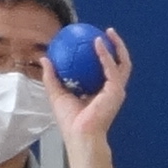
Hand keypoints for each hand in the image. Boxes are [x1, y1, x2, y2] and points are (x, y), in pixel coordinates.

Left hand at [54, 27, 129, 144]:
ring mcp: (116, 90)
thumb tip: (45, 58)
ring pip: (122, 63)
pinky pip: (111, 68)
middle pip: (119, 63)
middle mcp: (111, 89)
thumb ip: (52, 76)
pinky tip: (97, 43)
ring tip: (108, 33)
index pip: (104, 69)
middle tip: (106, 33)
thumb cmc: (70, 121)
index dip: (101, 54)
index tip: (92, 40)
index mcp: (101, 91)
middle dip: (116, 46)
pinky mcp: (116, 91)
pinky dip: (105, 55)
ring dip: (117, 46)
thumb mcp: (57, 94)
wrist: (80, 134)